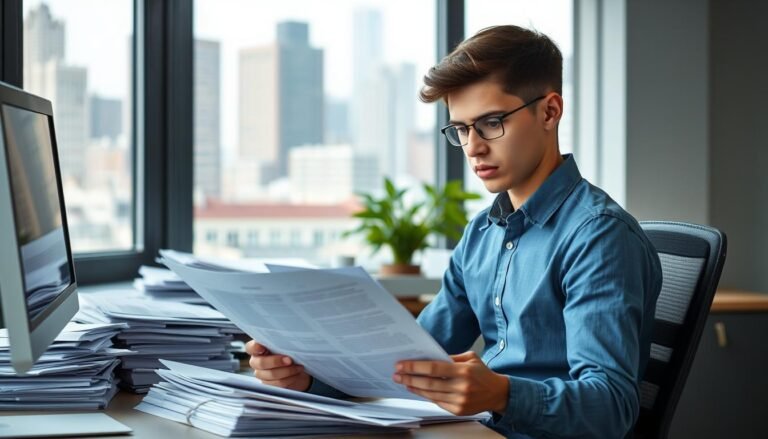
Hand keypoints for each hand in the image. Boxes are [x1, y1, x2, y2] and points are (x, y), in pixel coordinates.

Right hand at [245, 340, 310, 391]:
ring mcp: (262, 375)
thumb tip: (286, 341)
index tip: (262, 347)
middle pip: (261, 363)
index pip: (251, 347)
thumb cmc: (289, 353)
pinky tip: (297, 373)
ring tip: (298, 367)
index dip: (255, 347)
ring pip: (272, 374)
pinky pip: (279, 383)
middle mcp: (257, 362)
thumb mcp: (285, 346)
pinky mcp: (270, 385)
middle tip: (289, 360)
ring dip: (288, 371)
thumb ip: (280, 343)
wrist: (298, 368)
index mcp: (257, 349)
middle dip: (276, 361)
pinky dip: (290, 378)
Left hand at [393, 351, 508, 415]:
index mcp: (463, 371)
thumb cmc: (482, 373)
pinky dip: (425, 396)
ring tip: (403, 382)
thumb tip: (428, 356)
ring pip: (430, 394)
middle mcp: (461, 387)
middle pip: (429, 383)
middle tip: (396, 374)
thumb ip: (450, 357)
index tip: (401, 365)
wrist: (497, 393)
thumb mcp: (470, 358)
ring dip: (414, 388)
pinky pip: (437, 402)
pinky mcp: (458, 410)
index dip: (415, 367)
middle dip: (409, 378)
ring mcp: (459, 400)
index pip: (433, 368)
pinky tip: (417, 390)